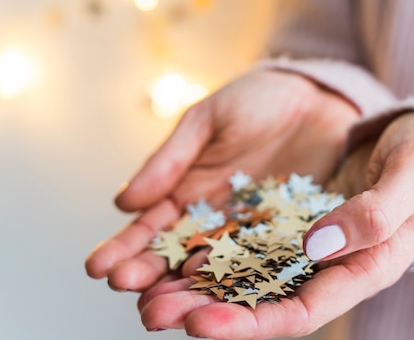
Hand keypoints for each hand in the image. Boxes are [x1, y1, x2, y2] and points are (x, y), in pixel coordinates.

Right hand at [85, 69, 359, 291]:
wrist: (314, 97)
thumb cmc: (254, 100)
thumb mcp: (207, 121)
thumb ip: (169, 159)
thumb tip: (123, 202)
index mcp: (186, 192)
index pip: (150, 228)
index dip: (125, 248)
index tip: (99, 268)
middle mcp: (214, 220)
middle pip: (179, 259)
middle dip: (156, 283)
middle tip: (139, 306)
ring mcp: (251, 231)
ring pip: (218, 270)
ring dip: (193, 294)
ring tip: (169, 317)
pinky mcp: (287, 235)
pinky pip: (266, 263)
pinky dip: (247, 284)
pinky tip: (230, 305)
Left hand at [136, 112, 413, 338]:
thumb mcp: (412, 179)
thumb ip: (375, 214)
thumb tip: (319, 245)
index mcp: (362, 268)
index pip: (301, 313)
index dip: (251, 325)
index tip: (201, 324)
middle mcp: (326, 264)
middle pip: (259, 301)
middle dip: (204, 310)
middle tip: (151, 312)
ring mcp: (303, 239)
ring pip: (240, 270)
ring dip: (190, 281)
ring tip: (139, 284)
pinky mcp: (286, 213)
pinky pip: (240, 232)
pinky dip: (203, 240)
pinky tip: (166, 243)